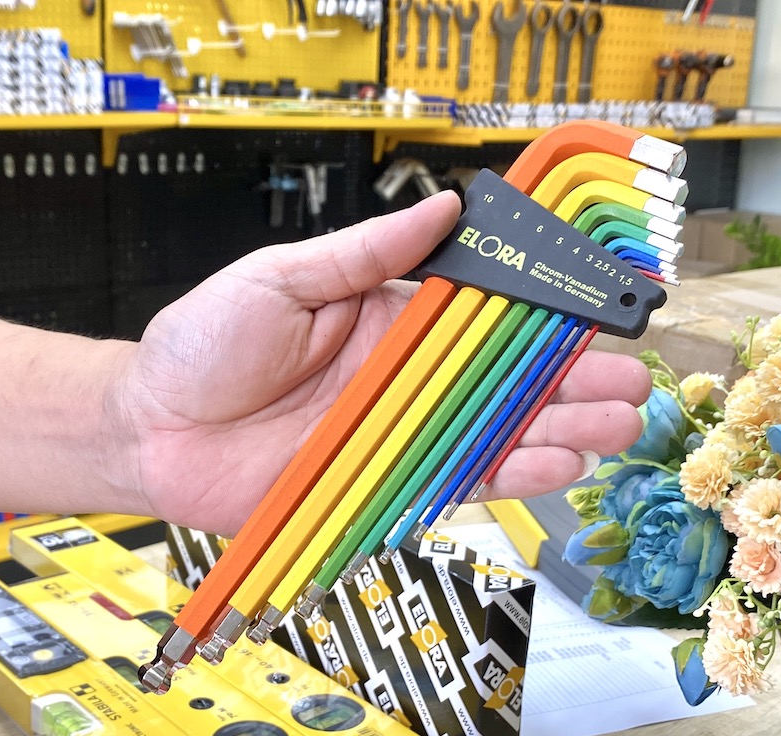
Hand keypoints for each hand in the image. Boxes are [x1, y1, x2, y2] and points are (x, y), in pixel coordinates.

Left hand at [112, 192, 651, 534]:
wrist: (150, 430)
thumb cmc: (201, 345)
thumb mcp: (281, 277)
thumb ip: (366, 252)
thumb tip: (444, 205)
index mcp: (389, 317)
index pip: (483, 313)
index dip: (542, 314)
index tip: (595, 308)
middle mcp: (406, 377)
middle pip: (506, 378)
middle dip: (571, 379)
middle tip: (629, 379)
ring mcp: (400, 433)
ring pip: (498, 432)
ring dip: (560, 429)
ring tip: (616, 423)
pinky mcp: (385, 485)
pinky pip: (458, 482)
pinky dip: (510, 476)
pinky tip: (558, 465)